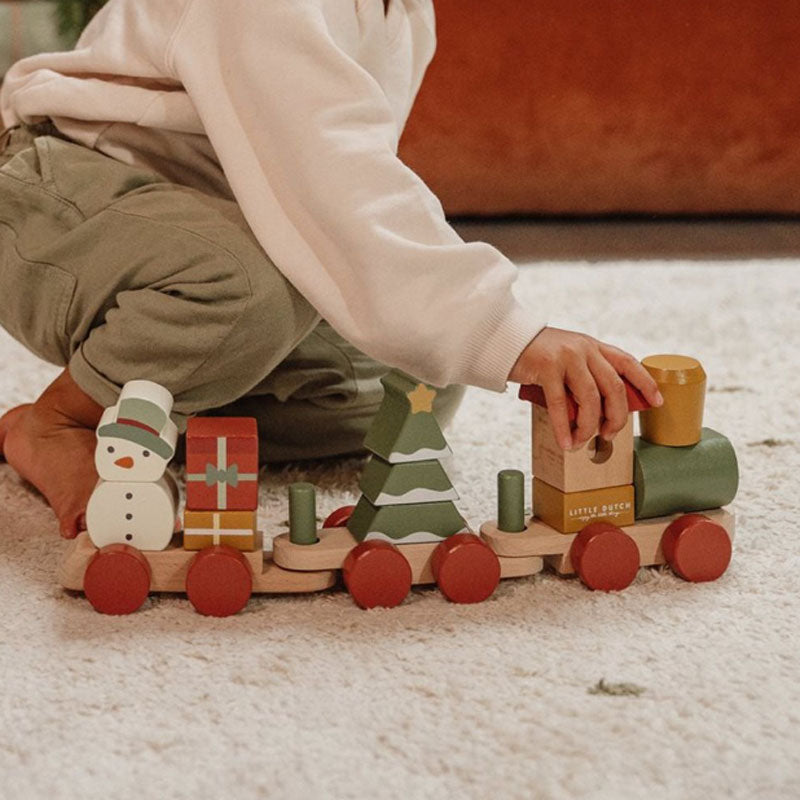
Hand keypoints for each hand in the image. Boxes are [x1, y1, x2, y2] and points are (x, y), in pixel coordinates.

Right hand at [508, 326, 663, 450]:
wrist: (504, 340)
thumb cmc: (535, 355)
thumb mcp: (567, 358)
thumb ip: (584, 375)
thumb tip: (597, 411)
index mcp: (593, 346)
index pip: (628, 363)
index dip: (646, 383)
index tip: (657, 402)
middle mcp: (584, 349)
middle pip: (614, 387)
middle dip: (616, 417)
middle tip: (609, 434)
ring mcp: (567, 357)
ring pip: (591, 398)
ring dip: (589, 426)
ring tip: (582, 442)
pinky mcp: (547, 367)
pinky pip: (561, 404)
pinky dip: (564, 427)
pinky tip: (565, 441)